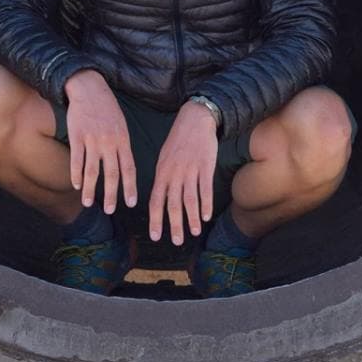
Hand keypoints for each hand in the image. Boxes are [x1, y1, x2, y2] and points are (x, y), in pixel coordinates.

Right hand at [63, 70, 136, 214]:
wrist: (90, 89)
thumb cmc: (107, 109)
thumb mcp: (122, 126)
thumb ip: (122, 147)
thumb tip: (124, 168)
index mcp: (123, 140)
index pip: (129, 168)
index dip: (130, 187)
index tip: (131, 203)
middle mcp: (109, 143)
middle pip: (111, 174)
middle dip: (111, 195)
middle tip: (109, 210)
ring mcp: (92, 140)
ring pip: (91, 171)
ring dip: (89, 189)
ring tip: (87, 203)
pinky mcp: (77, 136)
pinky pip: (76, 160)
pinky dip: (75, 174)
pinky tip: (75, 185)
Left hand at [149, 100, 217, 245]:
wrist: (194, 120)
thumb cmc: (178, 140)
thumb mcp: (164, 158)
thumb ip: (163, 178)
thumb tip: (160, 199)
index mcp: (161, 173)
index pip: (155, 201)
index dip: (155, 220)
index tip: (156, 236)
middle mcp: (174, 174)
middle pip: (173, 204)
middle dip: (174, 225)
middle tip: (177, 241)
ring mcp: (190, 170)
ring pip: (190, 199)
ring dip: (192, 218)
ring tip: (194, 232)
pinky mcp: (205, 167)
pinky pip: (205, 189)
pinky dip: (205, 204)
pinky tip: (206, 216)